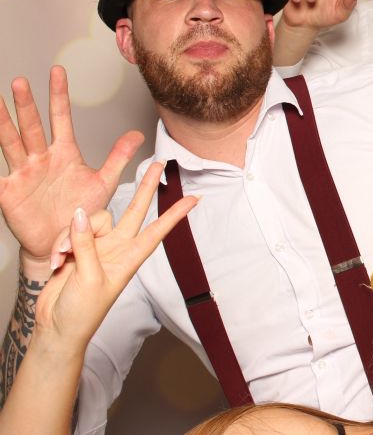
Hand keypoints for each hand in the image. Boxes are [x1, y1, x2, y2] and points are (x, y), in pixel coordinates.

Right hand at [0, 67, 142, 273]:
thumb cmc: (81, 211)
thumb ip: (118, 157)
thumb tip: (138, 134)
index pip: (61, 118)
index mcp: (64, 154)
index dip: (59, 95)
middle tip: (20, 81)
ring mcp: (23, 174)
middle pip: (32, 126)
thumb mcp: (104, 182)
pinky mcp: (9, 192)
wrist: (64, 243)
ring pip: (11, 143)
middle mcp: (41, 159)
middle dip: (26, 105)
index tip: (57, 71)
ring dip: (3, 123)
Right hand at [35, 163, 196, 349]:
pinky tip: (58, 261)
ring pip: (91, 220)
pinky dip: (61, 243)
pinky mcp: (76, 248)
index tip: (195, 199)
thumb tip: (81, 216)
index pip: (158, 231)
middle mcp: (117, 248)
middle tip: (158, 164)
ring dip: (73, 235)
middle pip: (134, 210)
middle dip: (145, 187)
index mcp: (130, 258)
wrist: (57, 327)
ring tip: (65, 259)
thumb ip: (86, 244)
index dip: (176, 214)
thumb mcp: (89, 278)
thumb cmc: (82, 313)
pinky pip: (70, 231)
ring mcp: (97, 247)